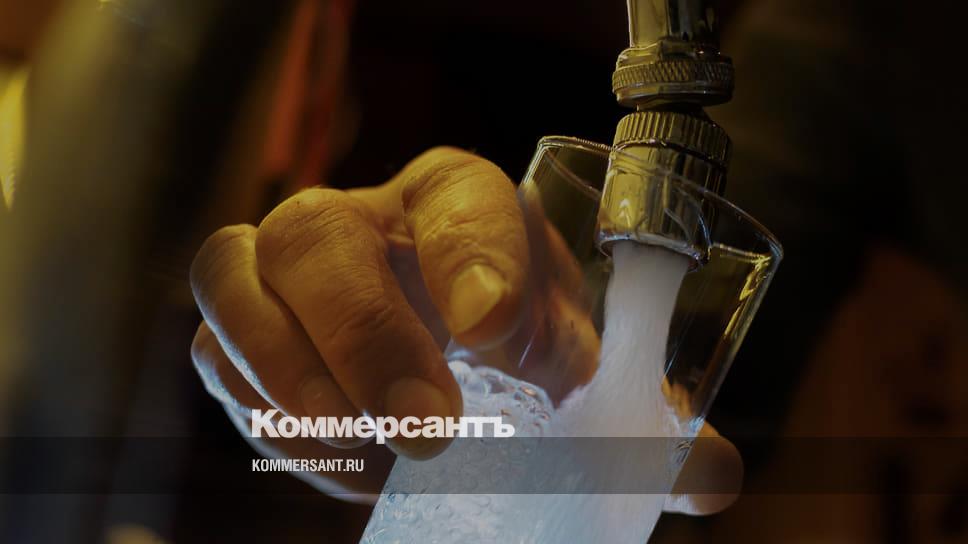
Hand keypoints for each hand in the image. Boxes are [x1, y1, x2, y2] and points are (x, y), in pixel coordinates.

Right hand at [189, 147, 740, 511]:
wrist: (431, 344)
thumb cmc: (508, 341)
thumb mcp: (573, 364)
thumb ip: (637, 417)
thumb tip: (710, 478)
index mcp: (458, 205)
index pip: (457, 196)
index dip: (471, 254)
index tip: (497, 333)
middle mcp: (361, 218)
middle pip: (320, 234)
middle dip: (367, 334)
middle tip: (428, 427)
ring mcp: (285, 266)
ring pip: (236, 276)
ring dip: (291, 371)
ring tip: (364, 450)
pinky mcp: (240, 324)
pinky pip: (216, 353)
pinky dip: (264, 412)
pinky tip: (337, 459)